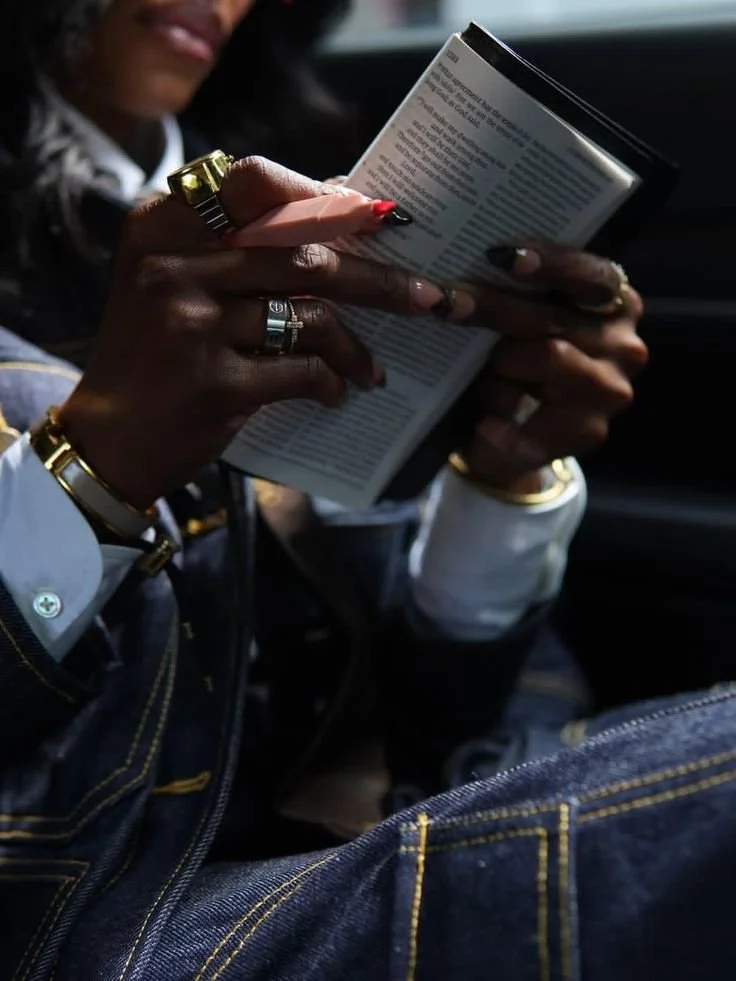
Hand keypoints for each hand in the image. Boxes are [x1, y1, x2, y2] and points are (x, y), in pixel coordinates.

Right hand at [59, 157, 445, 507]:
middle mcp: (173, 265)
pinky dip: (331, 382)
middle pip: (304, 253)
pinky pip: (303, 370)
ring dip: (357, 347)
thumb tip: (339, 201)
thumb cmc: (156, 357)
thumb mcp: (175, 282)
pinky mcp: (214, 382)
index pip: (260, 186)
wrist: (111, 440)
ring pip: (312, 314)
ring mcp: (191, 324)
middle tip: (424, 297)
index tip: (377, 218)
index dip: (326, 199)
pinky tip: (335, 393)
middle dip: (378, 279)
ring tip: (372, 369)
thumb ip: (237, 245)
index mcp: (165, 226)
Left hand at [443, 243, 646, 490]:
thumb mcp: (521, 322)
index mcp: (613, 303)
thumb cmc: (518, 364)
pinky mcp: (590, 429)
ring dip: (502, 364)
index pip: (589, 274)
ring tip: (477, 376)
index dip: (548, 261)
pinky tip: (485, 426)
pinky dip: (503, 420)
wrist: (515, 438)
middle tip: (445, 302)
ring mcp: (611, 387)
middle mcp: (623, 343)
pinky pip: (536, 415)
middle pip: (553, 317)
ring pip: (549, 357)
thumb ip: (515, 292)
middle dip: (493, 307)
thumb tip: (463, 263)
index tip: (500, 254)